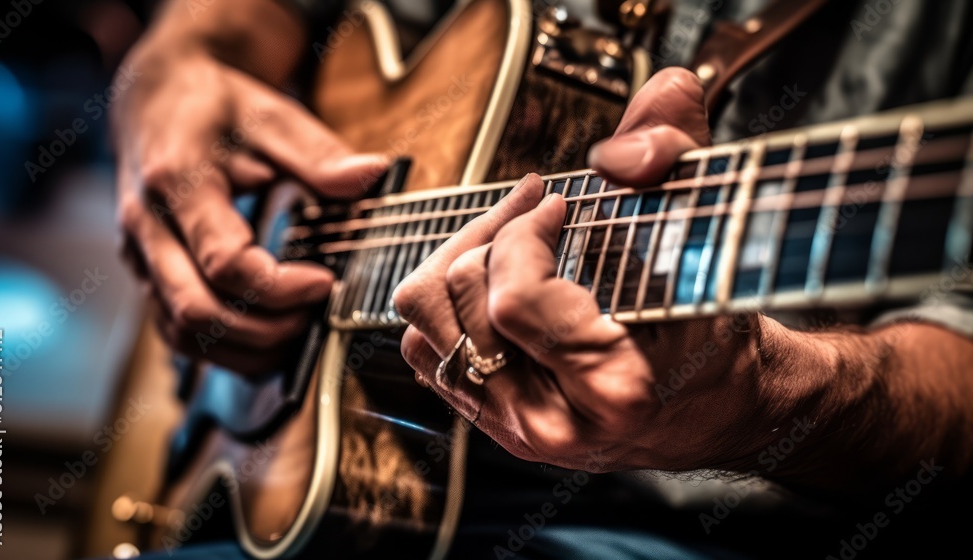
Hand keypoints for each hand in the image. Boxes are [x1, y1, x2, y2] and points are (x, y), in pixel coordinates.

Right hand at [113, 6, 386, 372]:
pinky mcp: (148, 277)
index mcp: (177, 184)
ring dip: (246, 349)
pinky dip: (225, 348)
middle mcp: (147, 230)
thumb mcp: (270, 116)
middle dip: (267, 331)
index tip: (326, 282)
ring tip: (300, 333)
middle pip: (198, 312)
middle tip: (317, 317)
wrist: (156, 102)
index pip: (224, 262)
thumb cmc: (214, 108)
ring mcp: (141, 259)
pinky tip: (268, 339)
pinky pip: (178, 333)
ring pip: (184, 334)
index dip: (279, 286)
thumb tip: (374, 174)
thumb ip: (318, 153)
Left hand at [394, 68, 835, 472]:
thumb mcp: (708, 239)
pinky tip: (489, 277)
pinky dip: (444, 299)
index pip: (515, 300)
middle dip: (491, 233)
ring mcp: (512, 427)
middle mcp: (551, 421)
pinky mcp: (489, 420)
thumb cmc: (711, 330)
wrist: (711, 402)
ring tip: (504, 235)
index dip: (522, 234)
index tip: (552, 205)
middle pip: (461, 302)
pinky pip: (423, 347)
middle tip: (531, 208)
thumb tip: (651, 107)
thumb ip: (679, 158)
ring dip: (457, 260)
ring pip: (424, 325)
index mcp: (614, 388)